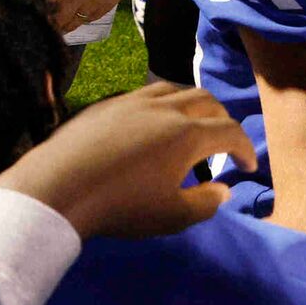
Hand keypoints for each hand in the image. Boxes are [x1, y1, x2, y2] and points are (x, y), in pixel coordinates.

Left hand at [0, 83, 251, 238]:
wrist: (57, 186)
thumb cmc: (120, 205)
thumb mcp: (172, 215)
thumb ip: (206, 202)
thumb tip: (223, 189)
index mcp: (187, 134)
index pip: (230, 131)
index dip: (245, 147)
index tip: (248, 165)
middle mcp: (163, 108)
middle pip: (206, 100)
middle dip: (222, 120)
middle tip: (223, 143)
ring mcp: (131, 100)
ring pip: (173, 89)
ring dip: (191, 105)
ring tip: (191, 126)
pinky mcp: (105, 103)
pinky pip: (144, 93)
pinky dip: (162, 104)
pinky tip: (152, 124)